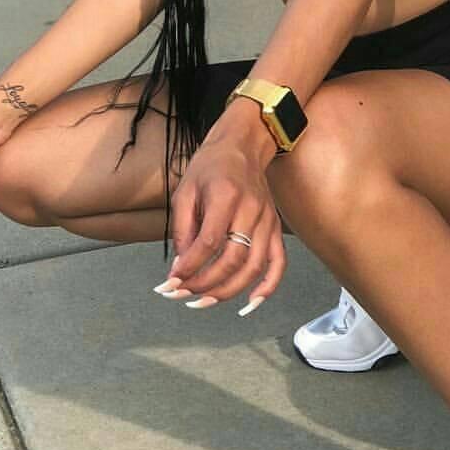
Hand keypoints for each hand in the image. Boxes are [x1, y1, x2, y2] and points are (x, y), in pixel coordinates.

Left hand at [163, 130, 286, 313]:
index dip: (190, 267)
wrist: (241, 147)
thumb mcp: (185, 192)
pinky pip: (278, 262)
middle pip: (233, 259)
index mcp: (225, 196)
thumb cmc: (210, 168)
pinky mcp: (275, 227)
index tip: (172, 281)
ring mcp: (267, 219)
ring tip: (204, 302)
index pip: (209, 242)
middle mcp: (250, 209)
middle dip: (205, 284)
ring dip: (228, 291)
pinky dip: (268, 286)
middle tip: (182, 295)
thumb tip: (179, 268)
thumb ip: (182, 230)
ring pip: (254, 266)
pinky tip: (251, 303)